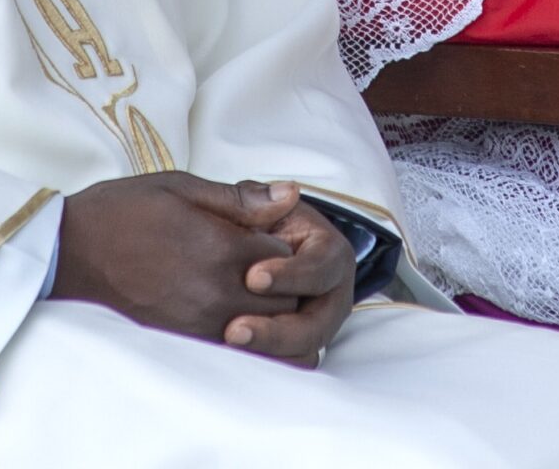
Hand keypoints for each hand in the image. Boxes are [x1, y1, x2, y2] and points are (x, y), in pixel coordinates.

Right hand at [54, 173, 303, 346]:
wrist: (68, 254)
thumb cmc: (122, 212)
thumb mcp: (180, 188)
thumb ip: (240, 198)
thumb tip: (290, 195)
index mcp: (221, 247)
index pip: (287, 256)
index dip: (283, 245)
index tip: (266, 237)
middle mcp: (217, 291)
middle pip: (285, 299)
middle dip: (285, 284)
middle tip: (263, 267)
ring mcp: (200, 323)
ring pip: (266, 333)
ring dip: (268, 315)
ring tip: (249, 294)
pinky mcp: (183, 344)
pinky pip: (235, 353)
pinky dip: (245, 340)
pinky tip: (233, 319)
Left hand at [225, 192, 358, 365]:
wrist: (237, 245)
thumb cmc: (246, 221)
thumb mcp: (247, 202)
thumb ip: (257, 199)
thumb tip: (286, 191)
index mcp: (328, 252)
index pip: (321, 267)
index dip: (291, 275)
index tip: (253, 277)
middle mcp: (331, 293)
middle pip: (318, 324)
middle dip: (278, 330)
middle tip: (234, 329)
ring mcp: (315, 324)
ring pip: (305, 353)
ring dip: (269, 353)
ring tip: (228, 343)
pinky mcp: (294, 347)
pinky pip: (287, 366)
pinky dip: (263, 365)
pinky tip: (228, 358)